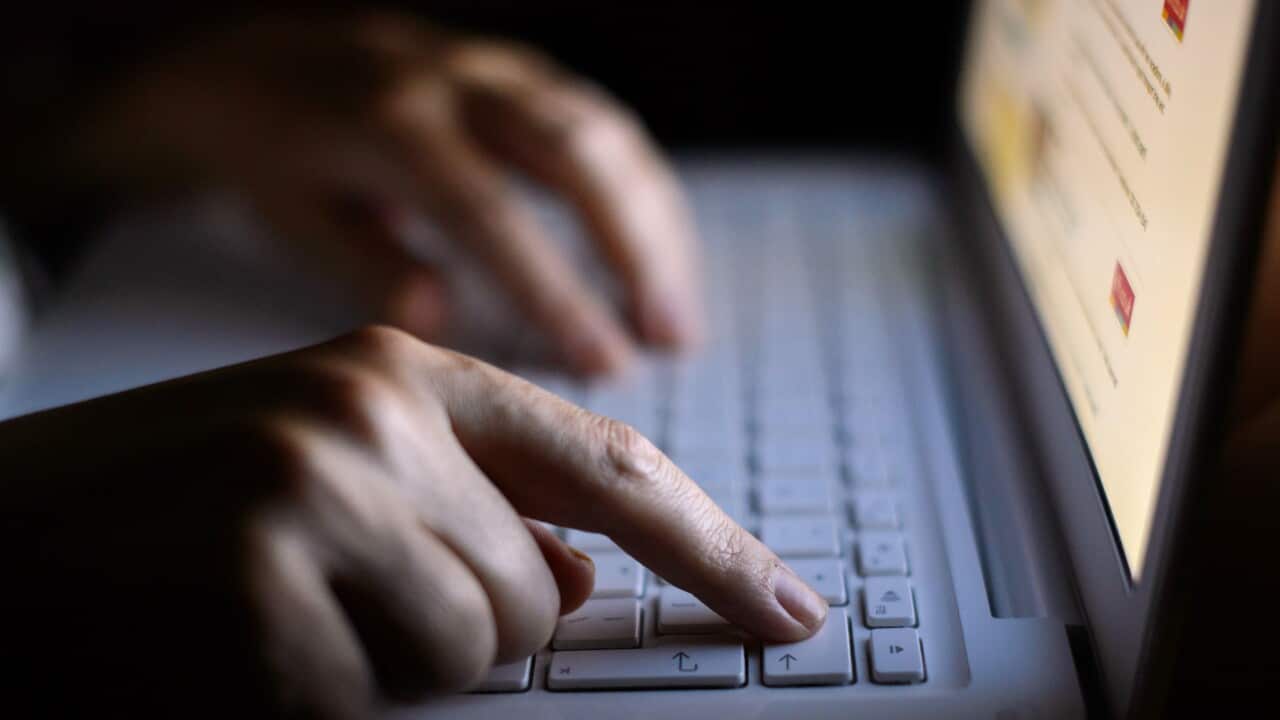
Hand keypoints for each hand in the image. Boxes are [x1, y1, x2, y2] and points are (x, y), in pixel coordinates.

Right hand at [0, 326, 823, 717]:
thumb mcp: (325, 468)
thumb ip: (466, 507)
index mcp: (396, 369)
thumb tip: (577, 579)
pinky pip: (376, 700)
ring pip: (476, 649)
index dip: (710, 544)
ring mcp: (315, 491)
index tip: (784, 607)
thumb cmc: (165, 509)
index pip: (604, 461)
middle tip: (330, 592)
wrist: (1, 548)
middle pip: (536, 589)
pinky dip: (318, 699)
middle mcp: (368, 411)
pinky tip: (230, 648)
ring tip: (274, 612)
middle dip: (462, 623)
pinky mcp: (260, 587)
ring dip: (389, 664)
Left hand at [12, 11, 701, 373]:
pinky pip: (604, 123)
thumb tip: (440, 318)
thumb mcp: (292, 216)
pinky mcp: (522, 73)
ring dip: (657, 226)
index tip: (603, 363)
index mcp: (390, 125)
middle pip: (576, 155)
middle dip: (637, 251)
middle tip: (670, 338)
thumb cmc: (275, 155)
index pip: (491, 214)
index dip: (555, 291)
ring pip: (605, 133)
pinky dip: (644, 194)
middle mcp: (456, 84)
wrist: (262, 59)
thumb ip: (367, 263)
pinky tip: (660, 257)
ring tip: (679, 316)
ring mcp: (497, 69)